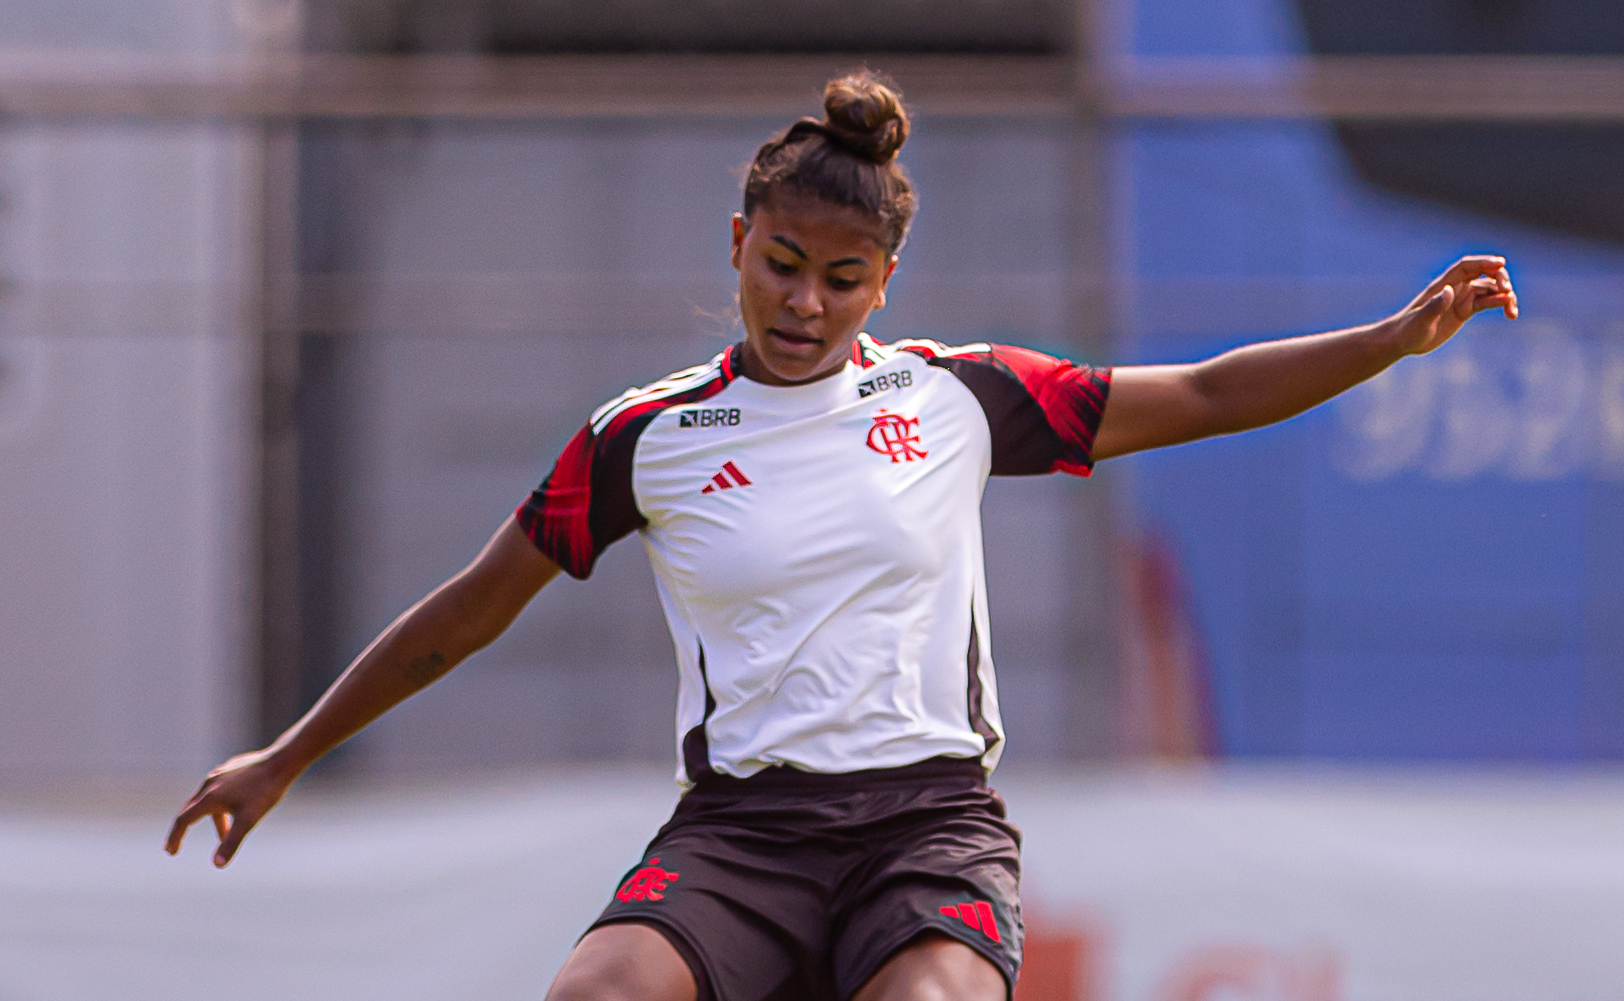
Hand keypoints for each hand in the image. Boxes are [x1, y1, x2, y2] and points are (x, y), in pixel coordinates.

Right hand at [164, 747, 299, 866]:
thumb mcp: (248, 820)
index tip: (171, 852)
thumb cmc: (265, 791)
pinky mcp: (231, 768)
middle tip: (177, 845)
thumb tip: (217, 865)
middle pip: (190, 809)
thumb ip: (231, 842)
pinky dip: (220, 804)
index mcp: (209, 797)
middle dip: (184, 829)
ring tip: (224, 835)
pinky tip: (233, 809)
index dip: (175, 837)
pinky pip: (218, 789)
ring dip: (212, 819)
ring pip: (207, 799)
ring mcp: (220, 773)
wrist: (282, 761)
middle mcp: (209, 783)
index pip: (184, 820)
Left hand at [1392, 255, 1518, 355]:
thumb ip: (1434, 305)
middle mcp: (1454, 287)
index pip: (1467, 266)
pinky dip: (1500, 304)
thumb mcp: (1420, 321)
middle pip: (1483, 273)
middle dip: (1499, 278)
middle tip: (1507, 292)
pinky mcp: (1465, 310)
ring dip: (1504, 296)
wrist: (1402, 341)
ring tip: (1512, 312)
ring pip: (1489, 289)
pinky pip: (1487, 302)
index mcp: (1442, 285)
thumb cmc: (1407, 330)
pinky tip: (1510, 314)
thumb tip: (1449, 290)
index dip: (1484, 262)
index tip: (1501, 263)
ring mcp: (1460, 298)